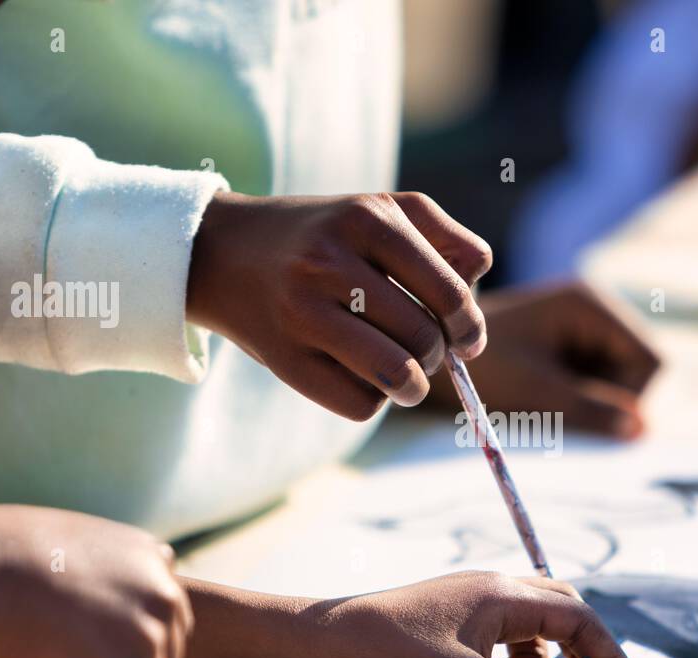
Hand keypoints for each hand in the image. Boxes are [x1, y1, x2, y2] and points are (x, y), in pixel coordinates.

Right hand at [187, 191, 492, 419]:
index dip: (469, 325)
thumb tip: (475, 292)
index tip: (467, 340)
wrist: (222, 252)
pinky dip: (374, 400)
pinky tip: (361, 378)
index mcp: (367, 218)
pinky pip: (360, 404)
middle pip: (425, 337)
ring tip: (407, 378)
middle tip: (427, 354)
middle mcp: (332, 261)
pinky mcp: (285, 359)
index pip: (450, 290)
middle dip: (438, 356)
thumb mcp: (379, 212)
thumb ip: (443, 238)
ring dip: (413, 387)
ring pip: (397, 375)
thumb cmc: (324, 238)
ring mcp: (303, 311)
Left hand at [427, 280, 660, 437]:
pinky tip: (543, 400)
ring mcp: (580, 330)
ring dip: (590, 402)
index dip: (632, 395)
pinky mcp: (565, 349)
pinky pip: (594, 384)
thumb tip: (642, 429)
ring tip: (546, 404)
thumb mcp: (538, 392)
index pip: (649, 359)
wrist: (430, 355)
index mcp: (589, 305)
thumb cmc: (480, 369)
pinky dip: (576, 400)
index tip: (595, 417)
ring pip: (617, 382)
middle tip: (563, 412)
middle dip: (609, 399)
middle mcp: (592, 311)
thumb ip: (592, 409)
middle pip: (636, 371)